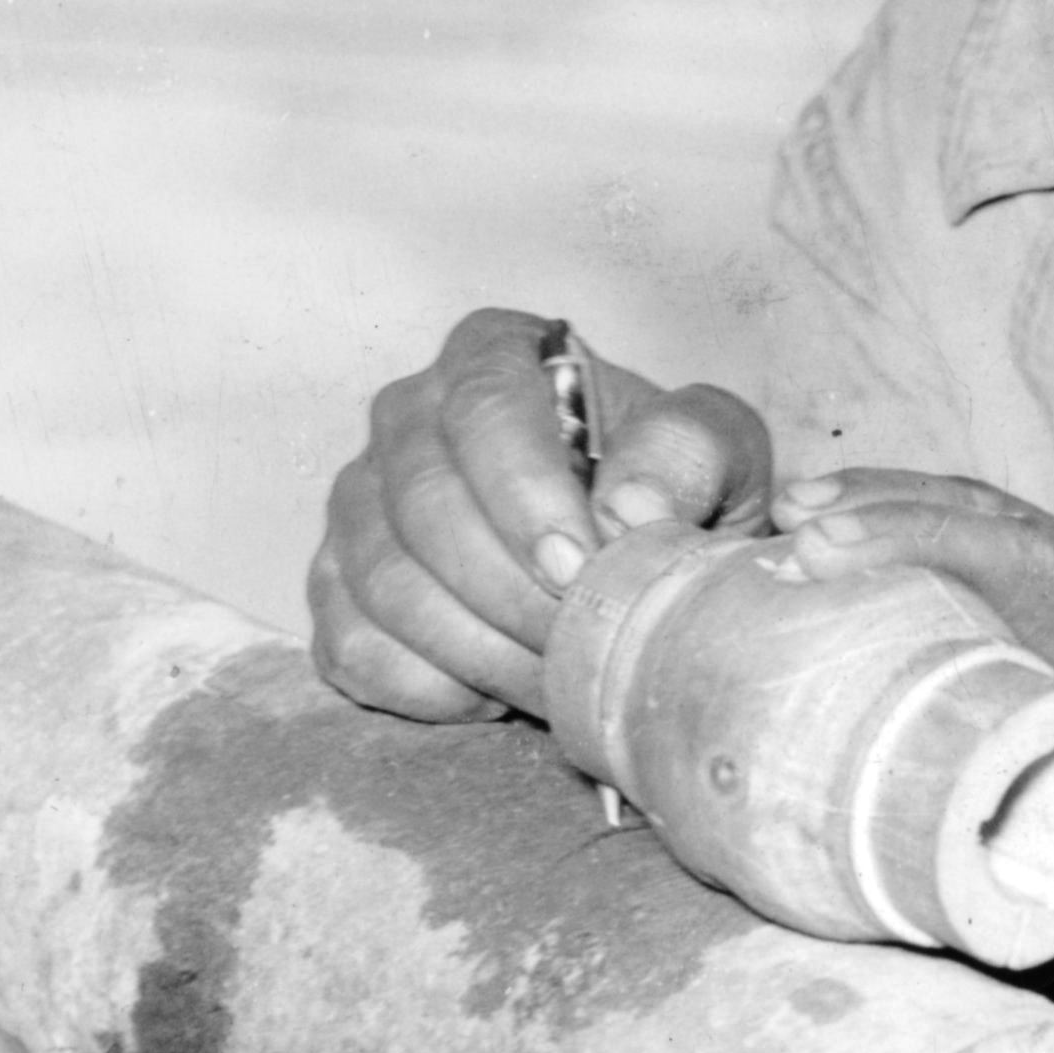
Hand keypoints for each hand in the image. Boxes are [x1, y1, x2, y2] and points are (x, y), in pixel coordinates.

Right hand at [309, 307, 775, 721]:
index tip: (578, 567)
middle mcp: (406, 419)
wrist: (627, 559)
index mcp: (492, 356)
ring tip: (558, 682)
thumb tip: (632, 508)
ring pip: (386, 584)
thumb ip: (691, 451)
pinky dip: (429, 688)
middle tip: (583, 646)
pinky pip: (353, 646)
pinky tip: (493, 695)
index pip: (484, 411)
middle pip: (425, 505)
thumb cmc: (669, 491)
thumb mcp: (717, 452)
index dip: (525, 496)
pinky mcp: (336, 587)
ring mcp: (359, 506)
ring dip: (480, 652)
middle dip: (510, 594)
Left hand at [780, 475, 1053, 1007]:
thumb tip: (837, 757)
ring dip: (978, 788)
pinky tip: (1036, 925)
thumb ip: (1010, 725)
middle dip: (908, 542)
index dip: (905, 511)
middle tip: (806, 547)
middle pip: (1025, 561)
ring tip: (903, 815)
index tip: (802, 515)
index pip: (1006, 528)